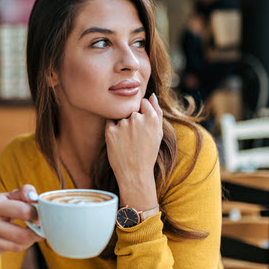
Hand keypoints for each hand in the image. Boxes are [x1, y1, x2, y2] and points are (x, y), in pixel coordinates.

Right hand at [0, 184, 44, 256]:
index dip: (36, 213)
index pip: (23, 211)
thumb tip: (34, 197)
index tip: (40, 214)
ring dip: (30, 240)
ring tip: (32, 232)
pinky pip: (13, 250)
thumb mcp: (9, 196)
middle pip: (22, 235)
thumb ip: (23, 193)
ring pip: (19, 245)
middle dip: (37, 232)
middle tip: (42, 228)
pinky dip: (21, 245)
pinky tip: (19, 238)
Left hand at [105, 95, 162, 209]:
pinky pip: (110, 122)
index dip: (142, 112)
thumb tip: (152, 95)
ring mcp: (122, 124)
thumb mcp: (158, 133)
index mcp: (151, 118)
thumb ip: (157, 112)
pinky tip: (119, 142)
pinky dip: (113, 129)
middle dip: (132, 118)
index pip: (143, 102)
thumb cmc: (148, 153)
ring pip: (120, 116)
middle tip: (134, 136)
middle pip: (131, 109)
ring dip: (122, 124)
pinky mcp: (110, 131)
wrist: (134, 173)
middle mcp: (137, 119)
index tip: (141, 123)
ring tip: (127, 141)